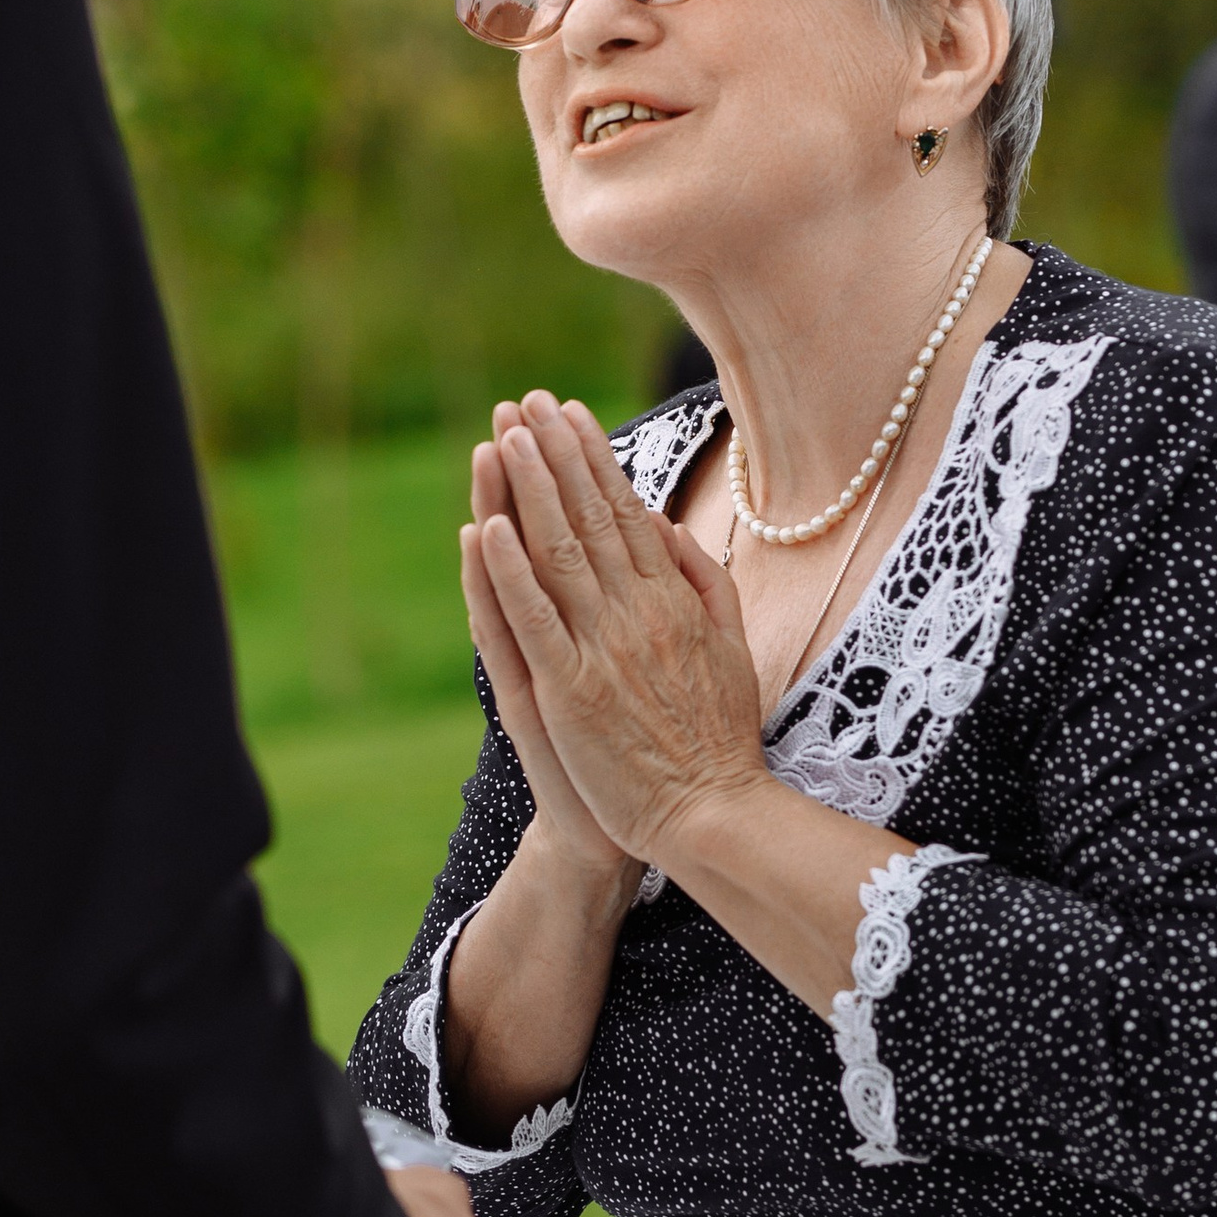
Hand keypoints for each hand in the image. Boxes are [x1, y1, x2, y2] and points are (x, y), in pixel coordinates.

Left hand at [469, 390, 770, 868]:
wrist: (713, 815)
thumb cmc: (720, 739)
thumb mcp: (732, 647)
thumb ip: (705, 584)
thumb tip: (667, 527)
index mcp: (674, 600)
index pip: (626, 512)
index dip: (594, 459)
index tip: (568, 413)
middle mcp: (638, 612)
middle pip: (588, 518)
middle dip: (553, 454)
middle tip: (523, 402)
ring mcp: (603, 649)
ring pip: (557, 554)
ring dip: (526, 492)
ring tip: (500, 438)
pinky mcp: (570, 690)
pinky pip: (533, 620)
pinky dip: (507, 573)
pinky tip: (485, 529)